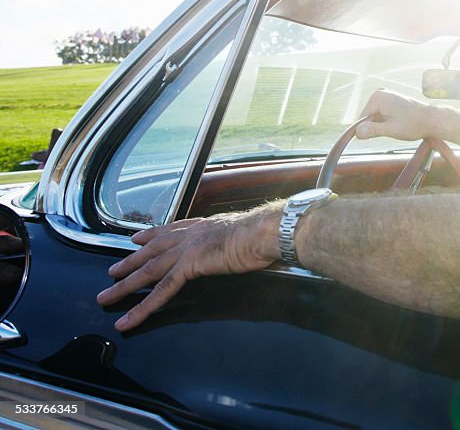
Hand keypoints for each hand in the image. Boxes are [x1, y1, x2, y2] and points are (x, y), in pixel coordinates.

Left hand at [96, 207, 280, 330]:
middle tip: (112, 271)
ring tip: (106, 298)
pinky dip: (141, 307)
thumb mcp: (247, 235)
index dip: (152, 235)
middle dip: (130, 261)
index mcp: (205, 226)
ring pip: (148, 271)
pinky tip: (128, 320)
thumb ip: (237, 241)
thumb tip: (246, 247)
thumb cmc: (265, 233)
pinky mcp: (188, 266)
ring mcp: (187, 250)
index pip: (171, 230)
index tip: (136, 238)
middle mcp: (191, 234)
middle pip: (152, 250)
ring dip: (125, 285)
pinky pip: (160, 291)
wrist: (266, 232)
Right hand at [356, 89, 438, 140]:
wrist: (432, 119)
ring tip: (397, 126)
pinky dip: (387, 122)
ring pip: (375, 117)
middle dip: (377, 127)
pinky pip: (382, 115)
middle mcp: (380, 93)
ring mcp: (386, 96)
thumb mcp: (391, 129)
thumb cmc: (414, 124)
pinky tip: (398, 123)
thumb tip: (357, 132)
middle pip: (368, 117)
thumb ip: (373, 130)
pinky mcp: (391, 101)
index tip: (379, 136)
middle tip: (392, 130)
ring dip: (383, 125)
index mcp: (378, 97)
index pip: (362, 118)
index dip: (368, 130)